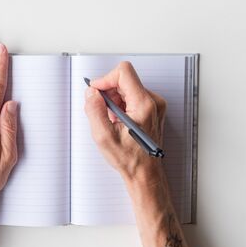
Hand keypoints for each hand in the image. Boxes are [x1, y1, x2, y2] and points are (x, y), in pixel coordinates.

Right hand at [84, 61, 166, 183]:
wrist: (145, 173)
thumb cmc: (129, 159)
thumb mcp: (104, 137)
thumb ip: (94, 111)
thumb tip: (91, 93)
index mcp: (144, 104)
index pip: (123, 73)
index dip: (105, 79)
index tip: (96, 92)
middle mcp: (153, 101)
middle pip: (124, 80)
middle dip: (108, 93)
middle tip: (102, 112)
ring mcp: (154, 105)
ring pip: (127, 88)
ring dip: (114, 101)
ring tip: (111, 121)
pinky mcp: (152, 110)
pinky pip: (132, 97)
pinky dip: (121, 106)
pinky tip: (118, 122)